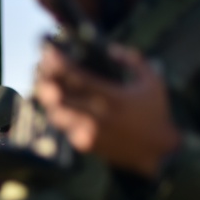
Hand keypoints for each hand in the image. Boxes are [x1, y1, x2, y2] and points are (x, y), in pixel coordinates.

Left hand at [34, 42, 181, 177]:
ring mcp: (90, 133)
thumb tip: (111, 48)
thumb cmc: (156, 112)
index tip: (49, 54)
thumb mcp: (153, 81)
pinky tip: (57, 106)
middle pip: (60, 96)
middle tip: (40, 71)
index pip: (77, 77)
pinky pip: (64, 128)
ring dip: (49, 100)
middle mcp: (99, 115)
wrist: (158, 151)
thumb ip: (133, 60)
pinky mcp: (86, 145)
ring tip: (45, 87)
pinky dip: (59, 116)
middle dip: (46, 81)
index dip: (59, 65)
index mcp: (114, 97)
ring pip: (57, 114)